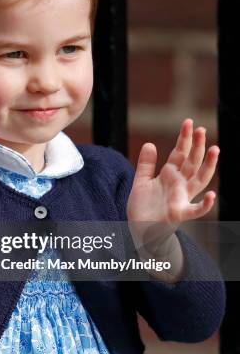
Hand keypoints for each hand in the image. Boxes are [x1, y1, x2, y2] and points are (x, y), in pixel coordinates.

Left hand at [127, 119, 218, 254]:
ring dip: (207, 165)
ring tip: (214, 149)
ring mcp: (181, 198)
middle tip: (201, 128)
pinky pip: (195, 210)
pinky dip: (204, 205)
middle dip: (196, 145)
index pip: (180, 153)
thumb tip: (149, 143)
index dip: (184, 138)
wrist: (139, 231)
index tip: (188, 122)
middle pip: (191, 162)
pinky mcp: (178, 214)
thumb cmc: (142, 208)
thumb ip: (145, 164)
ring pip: (198, 180)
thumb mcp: (141, 182)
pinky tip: (212, 196)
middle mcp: (179, 185)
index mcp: (170, 175)